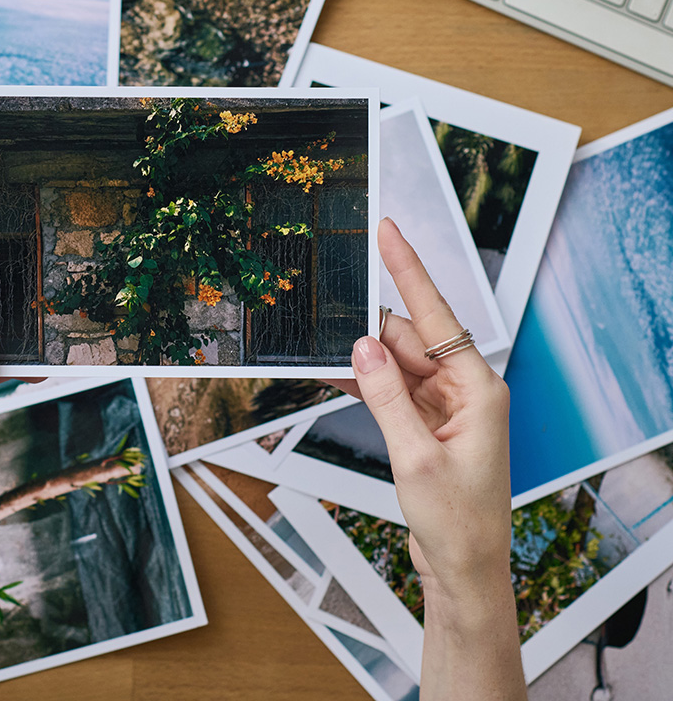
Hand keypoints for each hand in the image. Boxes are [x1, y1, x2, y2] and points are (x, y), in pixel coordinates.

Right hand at [341, 217, 512, 607]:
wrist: (464, 568)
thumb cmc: (458, 521)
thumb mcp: (414, 457)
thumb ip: (386, 395)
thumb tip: (362, 345)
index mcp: (478, 388)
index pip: (436, 315)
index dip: (408, 269)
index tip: (389, 232)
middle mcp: (464, 388)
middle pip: (408, 337)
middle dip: (368, 329)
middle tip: (326, 318)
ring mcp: (445, 404)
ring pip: (395, 361)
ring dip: (363, 359)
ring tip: (323, 353)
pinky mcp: (427, 421)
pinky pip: (391, 387)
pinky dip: (365, 382)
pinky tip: (335, 373)